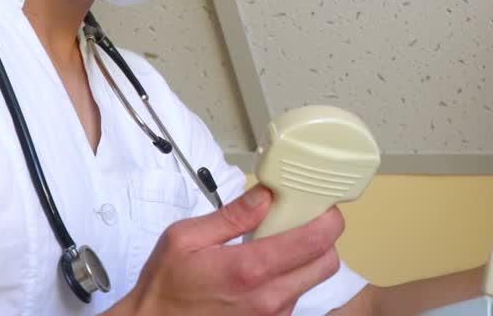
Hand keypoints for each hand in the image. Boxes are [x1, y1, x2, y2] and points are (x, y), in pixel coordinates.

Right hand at [114, 185, 343, 315]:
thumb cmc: (165, 286)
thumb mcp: (185, 239)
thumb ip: (232, 216)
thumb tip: (267, 195)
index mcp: (249, 270)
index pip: (316, 240)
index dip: (327, 217)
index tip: (318, 204)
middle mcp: (268, 298)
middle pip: (327, 263)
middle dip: (322, 238)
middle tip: (299, 222)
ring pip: (312, 280)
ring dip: (303, 259)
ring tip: (272, 246)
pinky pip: (294, 297)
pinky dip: (288, 279)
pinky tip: (262, 271)